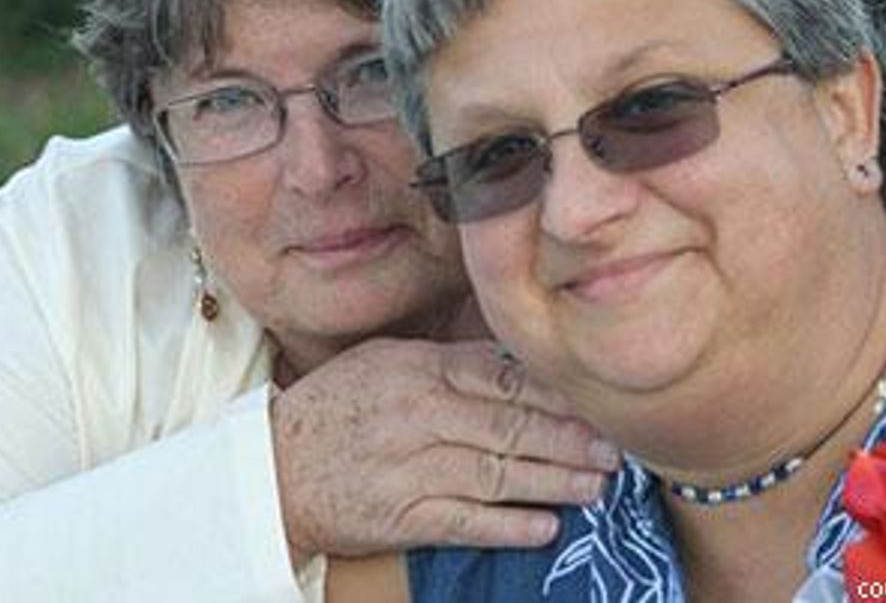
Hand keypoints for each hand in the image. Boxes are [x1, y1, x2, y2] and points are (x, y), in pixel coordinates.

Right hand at [270, 338, 620, 564]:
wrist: (272, 468)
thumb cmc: (335, 408)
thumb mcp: (384, 361)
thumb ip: (446, 359)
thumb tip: (513, 361)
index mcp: (419, 370)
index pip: (501, 376)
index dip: (555, 392)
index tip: (596, 400)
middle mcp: (419, 415)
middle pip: (510, 426)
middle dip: (569, 439)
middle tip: (613, 448)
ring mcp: (411, 469)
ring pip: (497, 474)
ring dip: (553, 482)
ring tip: (596, 486)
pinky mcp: (401, 517)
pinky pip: (466, 522)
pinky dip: (509, 526)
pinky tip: (546, 527)